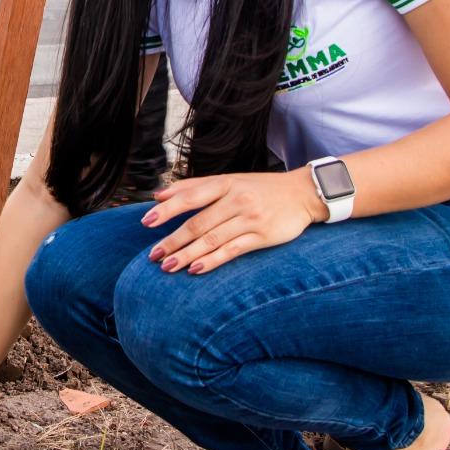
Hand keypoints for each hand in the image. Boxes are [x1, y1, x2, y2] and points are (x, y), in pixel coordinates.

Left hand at [141, 170, 325, 275]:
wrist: (303, 193)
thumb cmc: (260, 188)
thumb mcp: (230, 180)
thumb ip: (194, 186)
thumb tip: (159, 195)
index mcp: (225, 183)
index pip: (191, 196)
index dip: (168, 210)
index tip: (147, 222)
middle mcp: (236, 199)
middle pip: (198, 222)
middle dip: (173, 240)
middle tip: (153, 255)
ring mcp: (250, 218)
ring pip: (212, 239)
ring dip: (187, 254)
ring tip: (168, 266)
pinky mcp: (263, 236)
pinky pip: (232, 250)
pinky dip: (213, 260)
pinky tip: (196, 269)